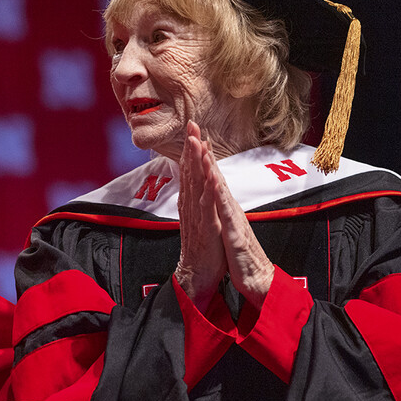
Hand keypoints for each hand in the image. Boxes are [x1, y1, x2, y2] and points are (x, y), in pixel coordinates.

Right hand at [174, 121, 226, 309]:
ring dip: (197, 162)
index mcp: (191, 203)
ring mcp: (198, 216)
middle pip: (190, 172)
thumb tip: (196, 183)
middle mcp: (191, 206)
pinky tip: (211, 175)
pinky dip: (209, 189)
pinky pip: (207, 205)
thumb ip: (197, 200)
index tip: (193, 129)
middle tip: (192, 124)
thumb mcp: (200, 219)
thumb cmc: (202, 248)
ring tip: (197, 142)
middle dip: (192, 147)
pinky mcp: (207, 228)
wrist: (197, 275)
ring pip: (196, 184)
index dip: (192, 149)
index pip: (190, 171)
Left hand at [203, 140, 273, 306]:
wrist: (255, 278)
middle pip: (215, 174)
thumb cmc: (239, 254)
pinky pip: (226, 213)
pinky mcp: (235, 234)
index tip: (193, 134)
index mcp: (224, 207)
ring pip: (220, 188)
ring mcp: (233, 219)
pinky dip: (219, 196)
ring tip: (202, 145)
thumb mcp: (225, 226)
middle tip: (194, 126)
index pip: (212, 176)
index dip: (202, 155)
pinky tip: (214, 182)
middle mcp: (229, 208)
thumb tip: (217, 193)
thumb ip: (222, 208)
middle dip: (204, 150)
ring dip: (211, 166)